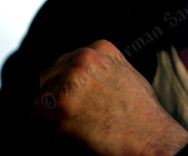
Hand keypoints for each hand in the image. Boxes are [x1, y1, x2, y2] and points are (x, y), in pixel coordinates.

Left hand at [34, 39, 187, 154]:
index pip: (65, 62)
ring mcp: (69, 82)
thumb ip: (101, 67)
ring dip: (52, 114)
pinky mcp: (59, 106)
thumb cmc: (143, 114)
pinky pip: (37, 117)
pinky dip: (47, 129)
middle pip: (49, 76)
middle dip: (56, 96)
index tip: (74, 99)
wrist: (150, 138)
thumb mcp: (126, 74)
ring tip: (77, 126)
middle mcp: (81, 60)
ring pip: (42, 97)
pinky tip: (69, 134)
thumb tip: (78, 74)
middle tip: (72, 115)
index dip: (66, 84)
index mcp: (98, 49)